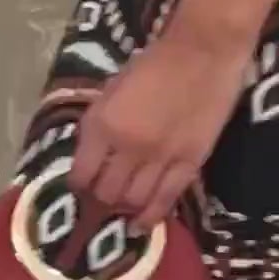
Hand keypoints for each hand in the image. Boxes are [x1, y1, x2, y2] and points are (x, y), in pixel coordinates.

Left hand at [67, 21, 253, 231]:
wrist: (200, 53)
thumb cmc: (152, 65)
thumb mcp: (110, 91)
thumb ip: (98, 125)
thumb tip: (89, 156)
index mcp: (102, 124)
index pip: (81, 173)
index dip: (78, 186)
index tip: (80, 188)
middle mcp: (127, 147)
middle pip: (106, 193)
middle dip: (99, 202)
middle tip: (100, 202)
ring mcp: (160, 158)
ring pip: (134, 202)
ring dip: (123, 210)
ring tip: (121, 211)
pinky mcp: (189, 163)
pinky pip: (166, 199)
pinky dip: (151, 216)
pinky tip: (142, 226)